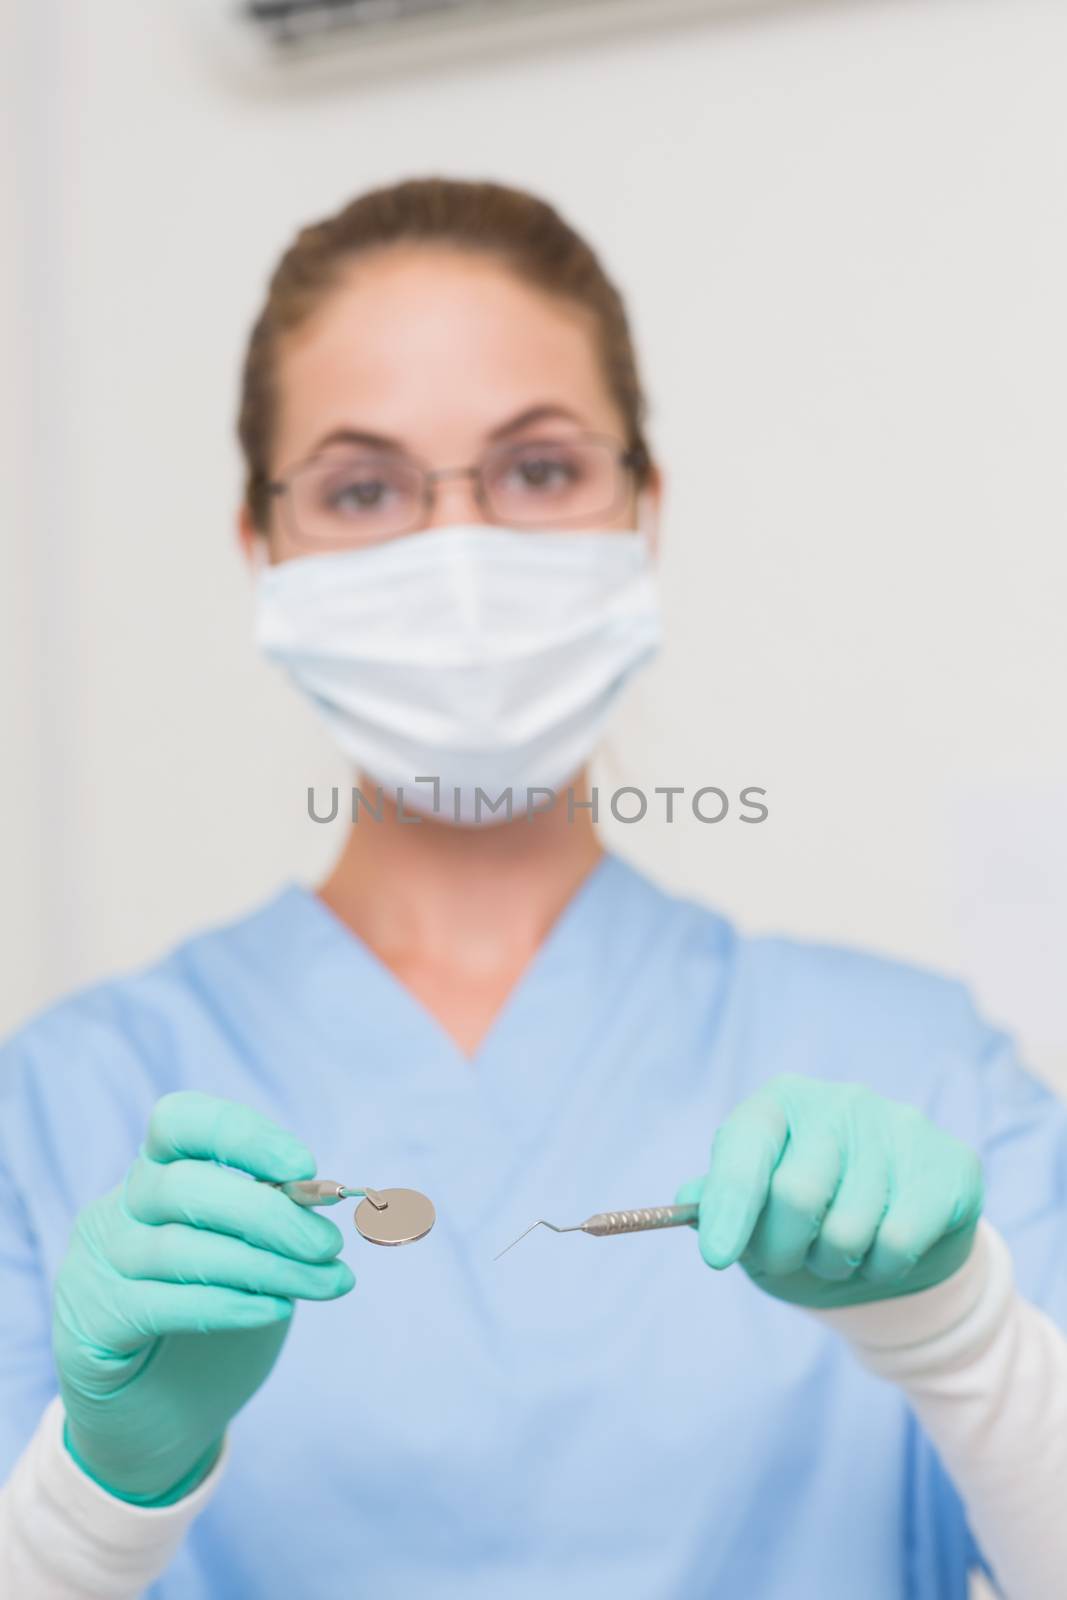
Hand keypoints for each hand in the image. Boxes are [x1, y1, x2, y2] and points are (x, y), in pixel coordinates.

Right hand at [52, 1091, 354, 1503]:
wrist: (160, 1420)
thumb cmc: (215, 1319)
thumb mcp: (252, 1256)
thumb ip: (274, 1222)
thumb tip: (321, 1198)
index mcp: (156, 1174)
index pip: (179, 1122)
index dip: (242, 1136)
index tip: (304, 1166)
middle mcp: (117, 1211)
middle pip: (183, 1186)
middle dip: (268, 1213)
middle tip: (328, 1244)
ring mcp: (96, 1267)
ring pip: (178, 1248)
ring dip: (266, 1265)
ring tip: (327, 1284)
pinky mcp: (90, 1328)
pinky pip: (162, 1305)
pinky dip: (230, 1305)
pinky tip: (276, 1310)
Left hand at [675, 1074, 982, 1309]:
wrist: (903, 1236)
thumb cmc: (809, 1220)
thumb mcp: (755, 1213)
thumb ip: (719, 1205)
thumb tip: (689, 1204)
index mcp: (781, 1102)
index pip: (746, 1146)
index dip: (730, 1206)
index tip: (718, 1257)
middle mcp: (839, 1102)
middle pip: (796, 1194)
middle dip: (782, 1249)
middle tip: (786, 1260)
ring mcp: (897, 1127)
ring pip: (848, 1229)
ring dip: (833, 1264)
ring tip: (838, 1253)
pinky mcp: (947, 1165)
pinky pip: (898, 1242)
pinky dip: (880, 1269)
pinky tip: (882, 1254)